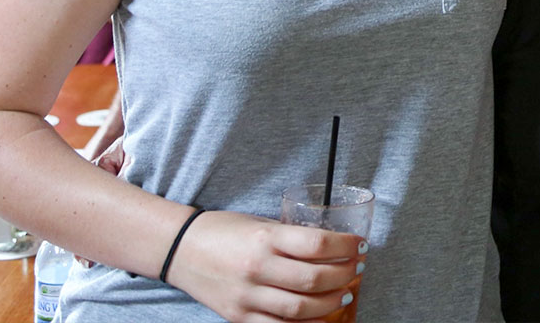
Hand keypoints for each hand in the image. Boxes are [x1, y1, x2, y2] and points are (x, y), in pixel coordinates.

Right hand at [167, 210, 364, 322]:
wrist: (180, 250)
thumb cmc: (223, 231)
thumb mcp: (260, 225)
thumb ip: (290, 238)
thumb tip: (330, 247)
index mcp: (265, 239)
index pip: (317, 244)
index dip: (345, 246)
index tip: (359, 245)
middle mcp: (256, 269)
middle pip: (313, 280)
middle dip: (344, 275)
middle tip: (357, 269)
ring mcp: (247, 297)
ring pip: (300, 308)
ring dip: (330, 302)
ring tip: (344, 292)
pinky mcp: (238, 317)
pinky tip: (320, 316)